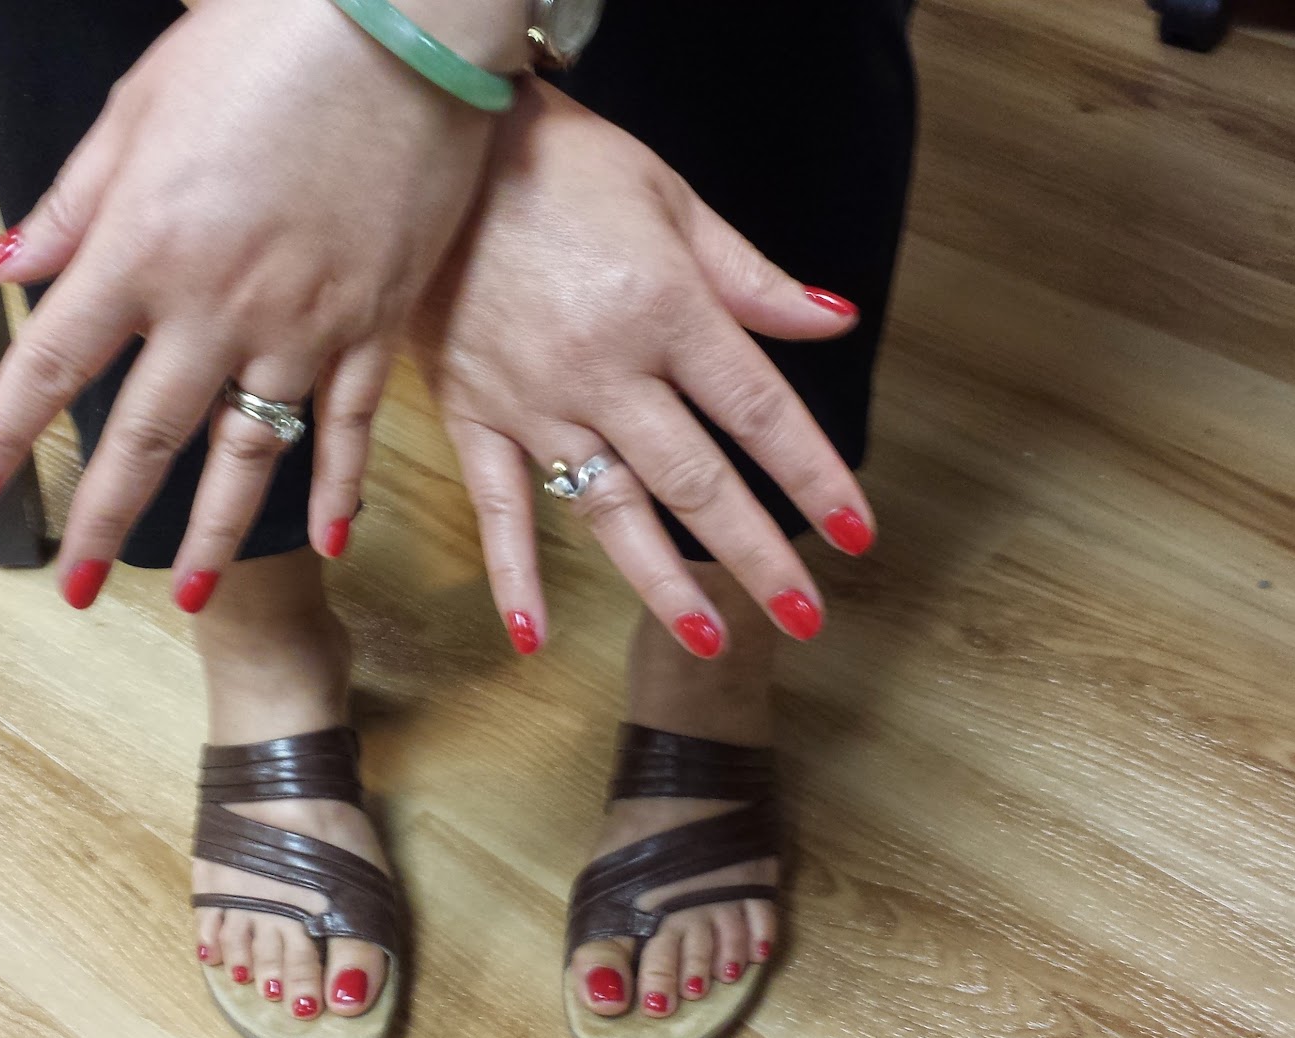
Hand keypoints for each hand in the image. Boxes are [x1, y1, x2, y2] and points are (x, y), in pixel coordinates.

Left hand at [0, 0, 502, 607]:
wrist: (403, 21)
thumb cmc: (265, 40)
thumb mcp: (141, 105)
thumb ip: (74, 201)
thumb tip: (6, 270)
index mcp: (144, 246)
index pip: (50, 368)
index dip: (2, 442)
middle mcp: (217, 304)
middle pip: (145, 436)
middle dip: (102, 520)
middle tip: (75, 589)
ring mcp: (306, 323)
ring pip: (249, 453)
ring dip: (215, 531)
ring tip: (192, 594)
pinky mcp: (378, 321)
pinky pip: (353, 426)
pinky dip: (340, 487)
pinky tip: (329, 539)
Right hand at [411, 81, 875, 657]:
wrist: (436, 139)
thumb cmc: (563, 162)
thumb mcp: (671, 199)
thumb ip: (751, 277)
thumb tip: (836, 320)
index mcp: (666, 309)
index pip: (759, 412)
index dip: (814, 477)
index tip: (857, 535)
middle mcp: (605, 369)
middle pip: (696, 481)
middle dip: (757, 555)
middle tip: (806, 619)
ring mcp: (534, 400)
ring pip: (609, 508)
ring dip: (662, 582)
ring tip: (712, 642)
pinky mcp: (471, 411)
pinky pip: (495, 506)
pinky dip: (512, 573)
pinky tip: (533, 636)